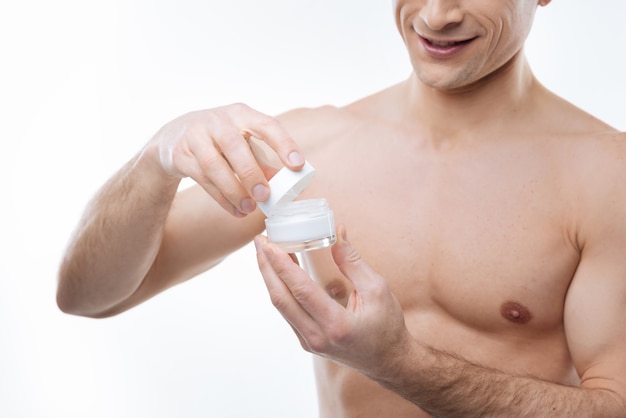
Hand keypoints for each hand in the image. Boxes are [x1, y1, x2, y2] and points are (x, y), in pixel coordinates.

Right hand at [149, 103, 304, 216]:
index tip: (298, 165)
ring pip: (214, 165)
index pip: (266, 124)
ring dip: (233, 190)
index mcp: (241, 114)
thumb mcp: (242, 143)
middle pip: (234, 145)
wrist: (173, 137)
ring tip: (249, 208)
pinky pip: (202, 179)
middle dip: (251, 173)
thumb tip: (286, 185)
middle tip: (265, 196)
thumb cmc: (219, 140)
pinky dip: (221, 198)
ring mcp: (195, 136)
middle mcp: (217, 121)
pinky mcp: (180, 155)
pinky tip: (235, 210)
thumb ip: (262, 161)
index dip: (284, 144)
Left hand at [254, 225, 413, 380]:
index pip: (301, 290)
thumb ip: (353, 262)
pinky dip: (280, 288)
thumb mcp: (377, 289)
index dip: (282, 265)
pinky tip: (279, 270)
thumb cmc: (387, 326)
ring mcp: (309, 342)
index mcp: (336, 325)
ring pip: (280, 305)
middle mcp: (317, 337)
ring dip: (270, 276)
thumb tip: (336, 233)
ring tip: (265, 250)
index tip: (269, 244)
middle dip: (266, 267)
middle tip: (260, 240)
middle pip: (281, 298)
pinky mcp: (306, 341)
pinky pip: (287, 311)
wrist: (388, 361)